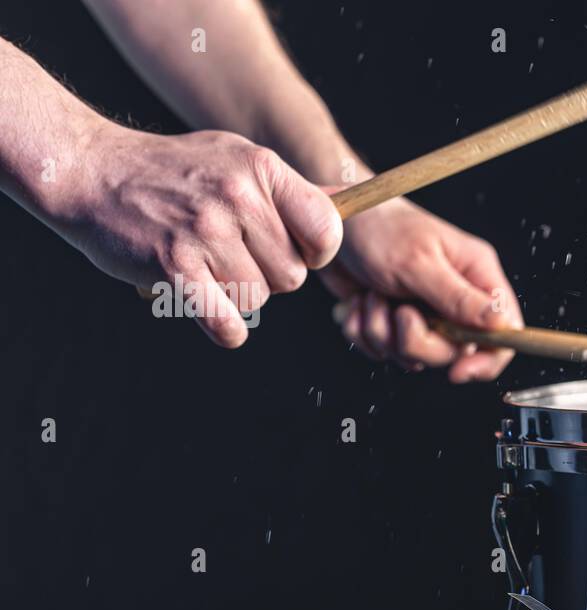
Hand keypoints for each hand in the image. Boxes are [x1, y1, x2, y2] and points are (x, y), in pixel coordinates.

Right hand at [51, 123, 342, 347]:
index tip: (291, 248)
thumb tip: (350, 205)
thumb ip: (290, 191)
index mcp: (262, 169)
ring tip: (205, 264)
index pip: (327, 230)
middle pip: (292, 276)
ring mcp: (206, 232)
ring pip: (258, 298)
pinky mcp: (175, 266)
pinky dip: (222, 327)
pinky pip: (228, 324)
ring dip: (234, 293)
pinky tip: (205, 303)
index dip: (315, 252)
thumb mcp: (236, 160)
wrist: (91, 172)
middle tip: (230, 254)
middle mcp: (239, 197)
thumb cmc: (173, 172)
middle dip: (267, 274)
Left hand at [320, 198, 523, 382]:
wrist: (330, 224)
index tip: (457, 371)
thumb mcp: (419, 263)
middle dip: (417, 341)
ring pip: (414, 355)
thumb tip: (502, 324)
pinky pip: (383, 351)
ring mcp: (424, 312)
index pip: (504, 332)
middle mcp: (455, 298)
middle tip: (399, 313)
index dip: (487, 359)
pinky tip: (359, 302)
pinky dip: (364, 331)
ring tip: (373, 297)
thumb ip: (459, 298)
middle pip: (454, 353)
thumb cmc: (378, 227)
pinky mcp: (394, 322)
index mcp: (476, 276)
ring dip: (383, 332)